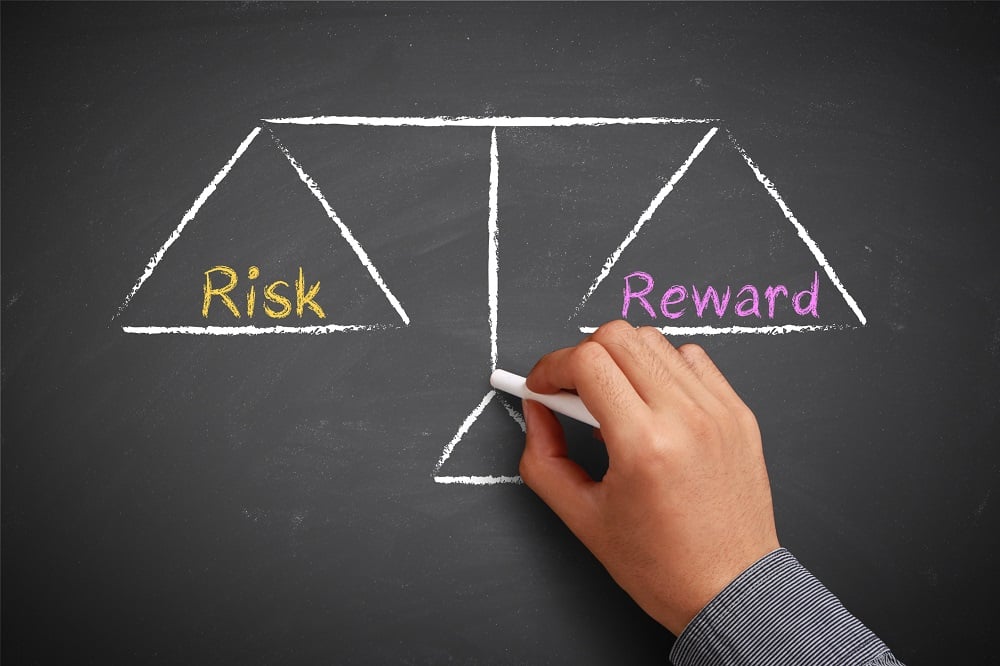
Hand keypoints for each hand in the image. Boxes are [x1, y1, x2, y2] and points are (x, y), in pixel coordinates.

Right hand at [519, 320, 779, 634]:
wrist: (731, 590)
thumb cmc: (660, 565)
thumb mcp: (581, 517)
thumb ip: (543, 457)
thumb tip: (536, 408)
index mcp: (643, 445)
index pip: (587, 361)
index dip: (551, 367)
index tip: (541, 387)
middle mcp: (686, 417)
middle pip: (619, 336)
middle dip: (581, 355)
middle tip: (572, 389)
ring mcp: (718, 410)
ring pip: (654, 341)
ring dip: (621, 358)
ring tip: (614, 400)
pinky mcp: (738, 413)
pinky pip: (692, 359)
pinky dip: (662, 367)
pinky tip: (652, 402)